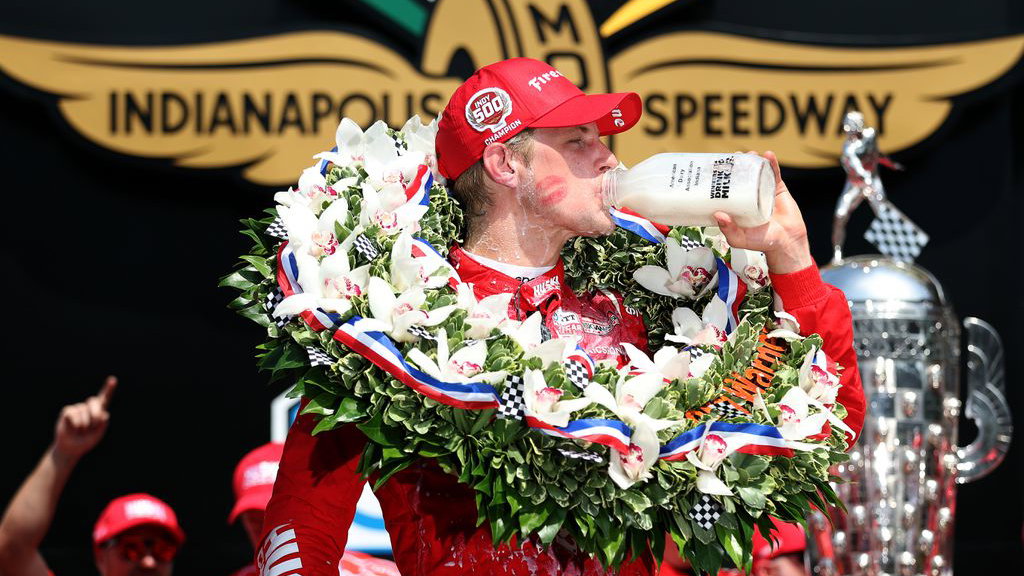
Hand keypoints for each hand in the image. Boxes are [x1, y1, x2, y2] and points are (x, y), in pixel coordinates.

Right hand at [53, 376, 116, 459]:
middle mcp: (88, 407)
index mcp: (99, 411)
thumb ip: (103, 426)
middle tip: (92, 427)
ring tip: (80, 431)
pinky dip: (74, 425)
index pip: (105, 398)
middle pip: (94, 401)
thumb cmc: (86, 441)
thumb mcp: (97, 435)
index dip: (109, 389)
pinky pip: (72, 415)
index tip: (113, 379)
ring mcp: (78, 408)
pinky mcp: (67, 411)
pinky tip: (72, 429)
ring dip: (83, 425)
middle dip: (95, 413)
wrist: (71, 448)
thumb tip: (104, 414)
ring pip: (83, 412)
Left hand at [713, 151, 812, 273]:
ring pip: (757, 172)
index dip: (721, 177)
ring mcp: (763, 191)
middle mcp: (748, 196)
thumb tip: (717, 214)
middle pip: (740, 176)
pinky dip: (772, 163)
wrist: (786, 242)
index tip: (716, 167)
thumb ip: (728, 229)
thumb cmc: (761, 242)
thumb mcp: (739, 239)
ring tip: (750, 154)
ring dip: (753, 161)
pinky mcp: (777, 189)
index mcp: (736, 205)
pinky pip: (774, 173)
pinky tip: (768, 155)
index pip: (726, 188)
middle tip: (733, 157)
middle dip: (737, 165)